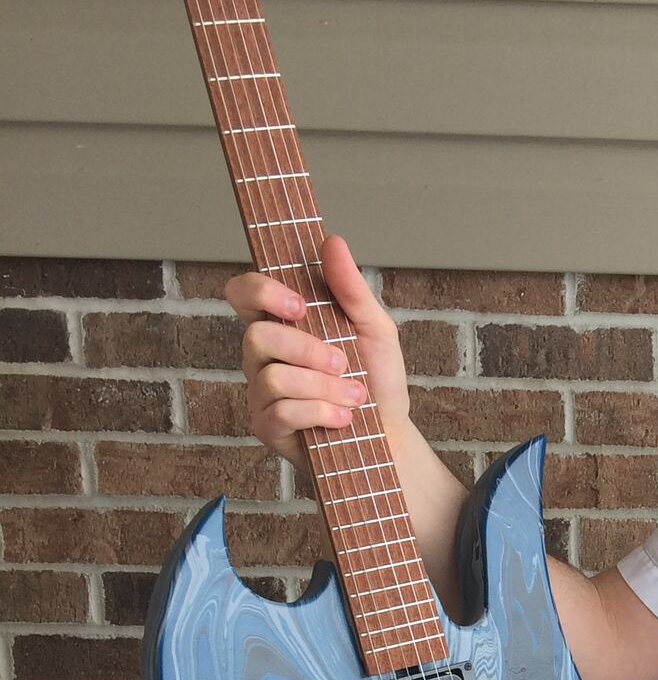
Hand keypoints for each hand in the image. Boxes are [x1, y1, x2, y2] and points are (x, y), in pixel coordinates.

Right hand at [224, 233, 412, 478]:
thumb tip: (332, 241)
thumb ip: (352, 289)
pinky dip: (320, 413)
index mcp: (283, 324)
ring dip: (323, 388)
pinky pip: (281, 411)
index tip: (299, 305)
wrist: (391, 438)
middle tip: (343, 363)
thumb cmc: (378, 382)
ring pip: (274, 377)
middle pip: (257, 335)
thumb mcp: (375, 330)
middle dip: (306, 349)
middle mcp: (264, 356)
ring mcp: (261, 393)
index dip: (260, 291)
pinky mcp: (267, 428)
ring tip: (355, 398)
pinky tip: (344, 419)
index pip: (243, 293)